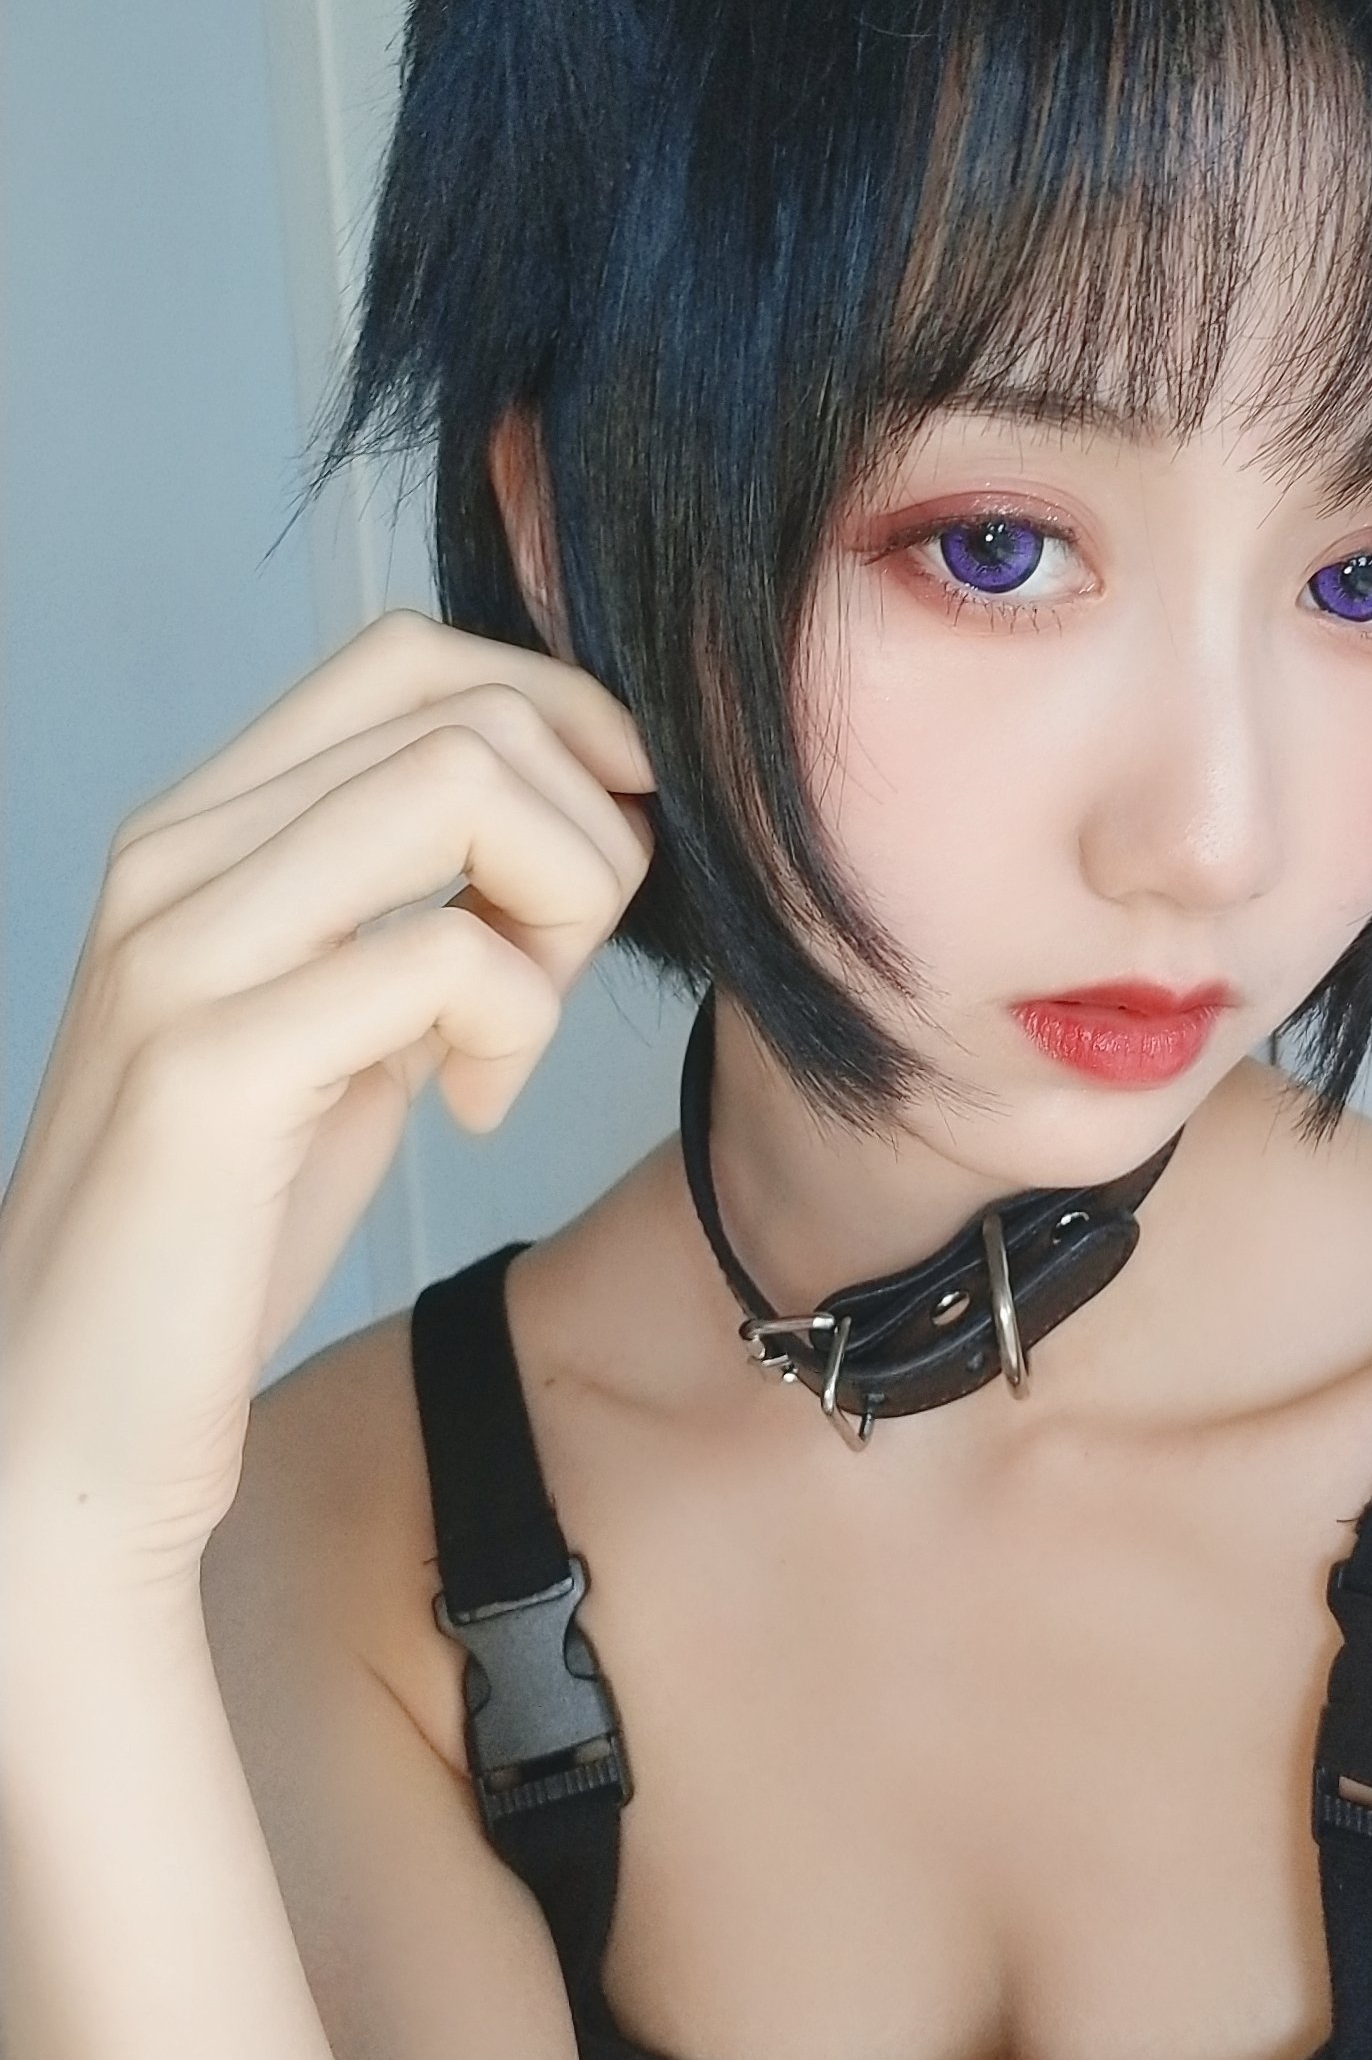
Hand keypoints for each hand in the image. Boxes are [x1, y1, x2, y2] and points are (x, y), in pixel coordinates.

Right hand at [0, 608, 655, 1591]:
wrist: (74, 1403)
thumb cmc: (229, 1217)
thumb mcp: (340, 1016)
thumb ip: (418, 903)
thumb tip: (582, 813)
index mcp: (200, 827)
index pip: (409, 656)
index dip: (559, 711)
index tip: (609, 831)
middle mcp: (173, 854)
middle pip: (463, 710)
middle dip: (583, 828)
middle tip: (561, 965)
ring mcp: (182, 950)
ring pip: (463, 784)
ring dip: (562, 904)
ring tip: (518, 1029)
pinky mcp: (213, 1065)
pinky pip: (450, 955)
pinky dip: (518, 1027)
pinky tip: (473, 1109)